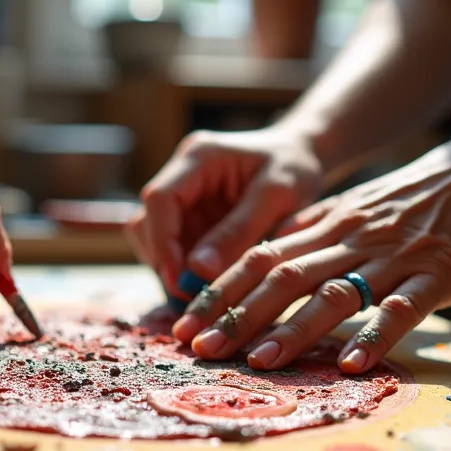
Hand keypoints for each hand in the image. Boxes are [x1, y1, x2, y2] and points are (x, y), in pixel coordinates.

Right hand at [128, 125, 323, 295]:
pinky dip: (186, 268)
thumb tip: (198, 271)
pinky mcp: (190, 214)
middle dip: (165, 260)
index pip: (160, 198)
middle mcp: (181, 173)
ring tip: (203, 292)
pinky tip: (209, 283)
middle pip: (148, 220)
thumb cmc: (295, 167)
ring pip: (155, 237)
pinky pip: (175, 245)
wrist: (303, 154)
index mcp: (198, 157)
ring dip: (173, 267)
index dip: (162, 241)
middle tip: (193, 296)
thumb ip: (239, 231)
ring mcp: (183, 195)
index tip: (179, 280)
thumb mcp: (277, 196)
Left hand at [171, 108, 450, 372]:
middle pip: (282, 275)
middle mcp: (353, 235)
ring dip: (293, 329)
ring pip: (333, 291)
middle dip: (235, 315)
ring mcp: (397, 254)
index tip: (183, 325)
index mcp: (331, 223)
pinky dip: (375, 335)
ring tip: (259, 361)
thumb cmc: (434, 195)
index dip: (218, 292)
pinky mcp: (443, 271)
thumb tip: (269, 262)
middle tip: (199, 350)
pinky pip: (404, 306)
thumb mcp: (364, 207)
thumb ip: (319, 233)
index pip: (260, 257)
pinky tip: (354, 364)